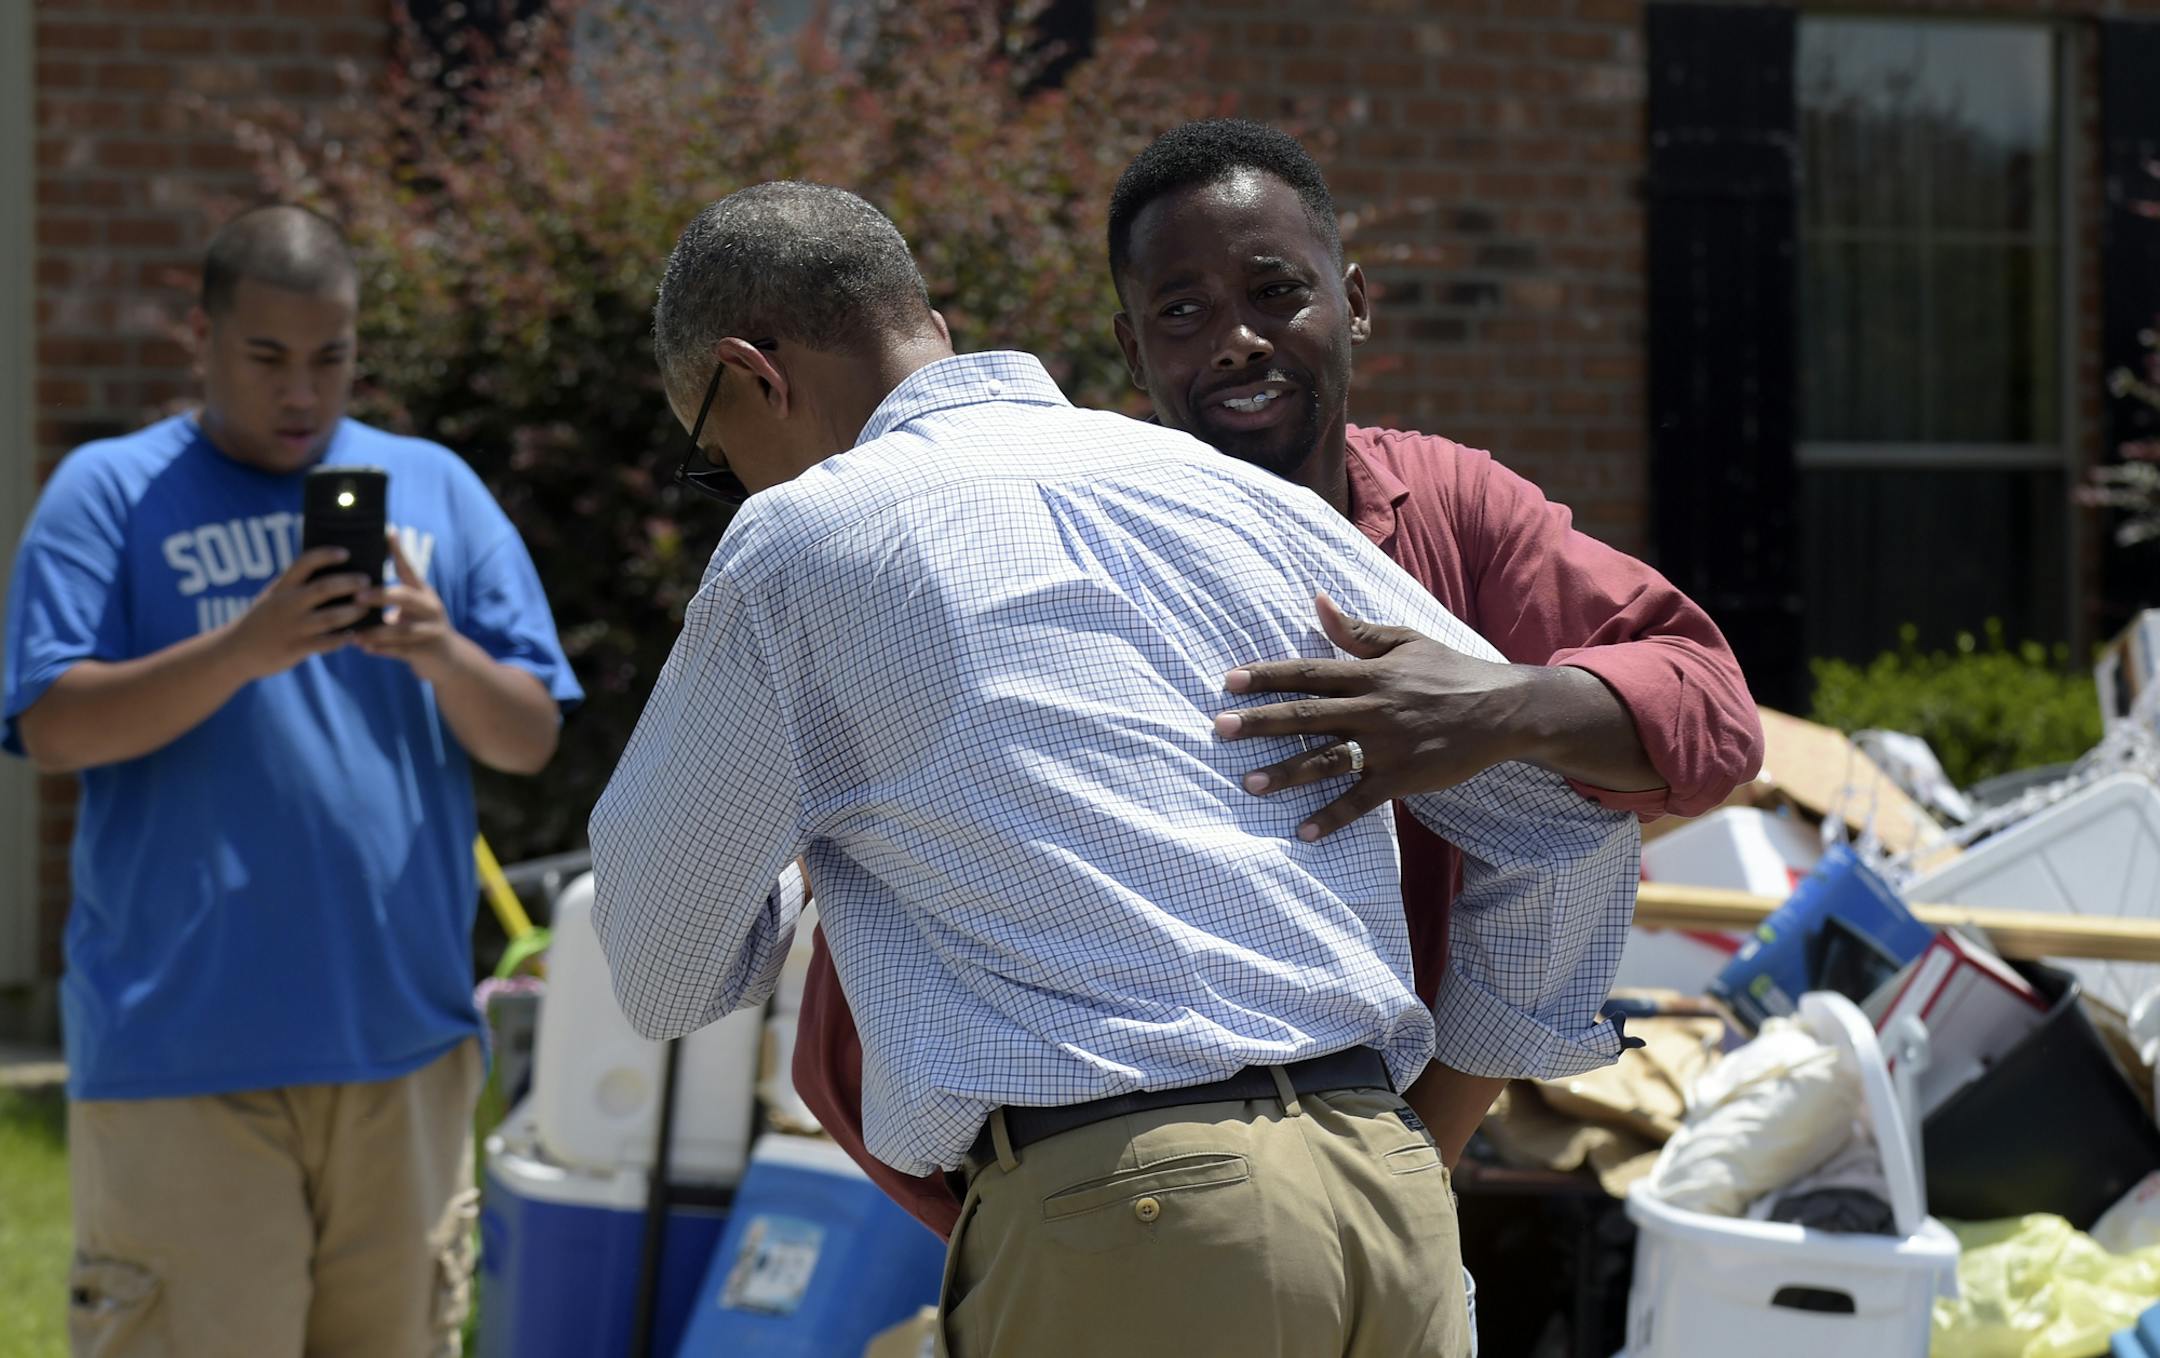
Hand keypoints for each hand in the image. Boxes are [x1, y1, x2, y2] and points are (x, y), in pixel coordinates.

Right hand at [222, 546, 372, 680]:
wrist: (234, 651)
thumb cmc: (261, 621)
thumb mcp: (272, 597)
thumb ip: (294, 586)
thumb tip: (327, 571)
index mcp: (281, 588)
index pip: (304, 563)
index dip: (326, 555)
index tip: (345, 553)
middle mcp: (287, 604)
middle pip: (324, 588)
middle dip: (349, 583)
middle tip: (367, 581)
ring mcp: (292, 627)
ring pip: (331, 617)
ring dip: (353, 612)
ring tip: (366, 608)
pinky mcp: (295, 649)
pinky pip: (326, 643)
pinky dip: (343, 639)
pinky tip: (354, 635)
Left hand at [353, 531, 457, 680]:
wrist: (449, 659)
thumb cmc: (421, 629)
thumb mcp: (413, 609)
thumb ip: (393, 598)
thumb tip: (356, 584)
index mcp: (423, 593)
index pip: (409, 568)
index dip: (398, 551)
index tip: (388, 532)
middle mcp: (430, 607)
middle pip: (405, 597)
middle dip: (380, 595)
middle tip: (356, 596)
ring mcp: (431, 629)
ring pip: (402, 629)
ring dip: (376, 632)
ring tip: (354, 634)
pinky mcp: (428, 650)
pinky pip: (402, 651)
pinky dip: (382, 650)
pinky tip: (364, 648)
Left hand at [1215, 594, 1536, 840]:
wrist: (1502, 710)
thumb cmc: (1449, 672)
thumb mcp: (1405, 641)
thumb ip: (1357, 630)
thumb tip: (1316, 601)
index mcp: (1370, 674)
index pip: (1308, 672)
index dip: (1267, 676)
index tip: (1228, 682)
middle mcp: (1373, 708)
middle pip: (1307, 714)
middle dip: (1262, 722)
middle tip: (1221, 729)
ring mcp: (1387, 746)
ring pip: (1327, 759)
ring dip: (1286, 772)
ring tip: (1249, 783)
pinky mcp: (1403, 778)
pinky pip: (1361, 801)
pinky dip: (1333, 818)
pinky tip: (1303, 832)